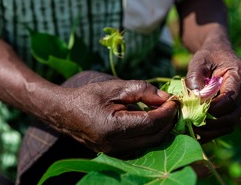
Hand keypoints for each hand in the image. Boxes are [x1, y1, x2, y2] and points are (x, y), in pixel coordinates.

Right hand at [54, 73, 177, 156]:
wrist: (65, 113)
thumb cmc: (88, 97)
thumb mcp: (115, 87)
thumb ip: (142, 90)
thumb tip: (166, 98)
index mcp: (114, 127)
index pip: (151, 122)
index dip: (167, 111)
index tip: (174, 100)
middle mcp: (116, 145)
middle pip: (155, 136)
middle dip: (168, 121)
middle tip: (172, 105)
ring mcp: (116, 152)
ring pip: (150, 143)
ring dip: (162, 128)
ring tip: (164, 111)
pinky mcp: (116, 153)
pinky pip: (141, 146)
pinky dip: (151, 134)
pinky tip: (151, 121)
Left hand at [185, 48, 240, 142]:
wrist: (217, 54)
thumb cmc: (208, 56)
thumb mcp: (199, 62)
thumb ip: (195, 77)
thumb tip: (194, 98)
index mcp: (239, 76)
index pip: (230, 100)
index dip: (212, 109)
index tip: (193, 110)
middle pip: (232, 117)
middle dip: (210, 124)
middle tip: (190, 125)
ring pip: (230, 124)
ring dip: (211, 131)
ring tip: (192, 131)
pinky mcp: (234, 108)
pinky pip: (225, 124)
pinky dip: (212, 131)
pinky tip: (196, 132)